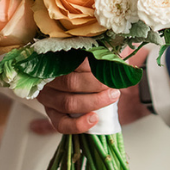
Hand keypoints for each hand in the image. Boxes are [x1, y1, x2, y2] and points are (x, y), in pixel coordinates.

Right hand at [31, 44, 154, 135]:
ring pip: (68, 103)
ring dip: (94, 101)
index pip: (71, 60)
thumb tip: (120, 45)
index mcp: (58, 57)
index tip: (111, 65)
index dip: (92, 65)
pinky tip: (94, 118)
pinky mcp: (52, 113)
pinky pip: (61, 124)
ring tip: (113, 96)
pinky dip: (78, 124)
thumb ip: (107, 48)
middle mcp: (50, 77)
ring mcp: (49, 96)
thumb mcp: (103, 50)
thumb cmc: (100, 62)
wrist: (102, 78)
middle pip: (71, 82)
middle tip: (114, 84)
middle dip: (97, 85)